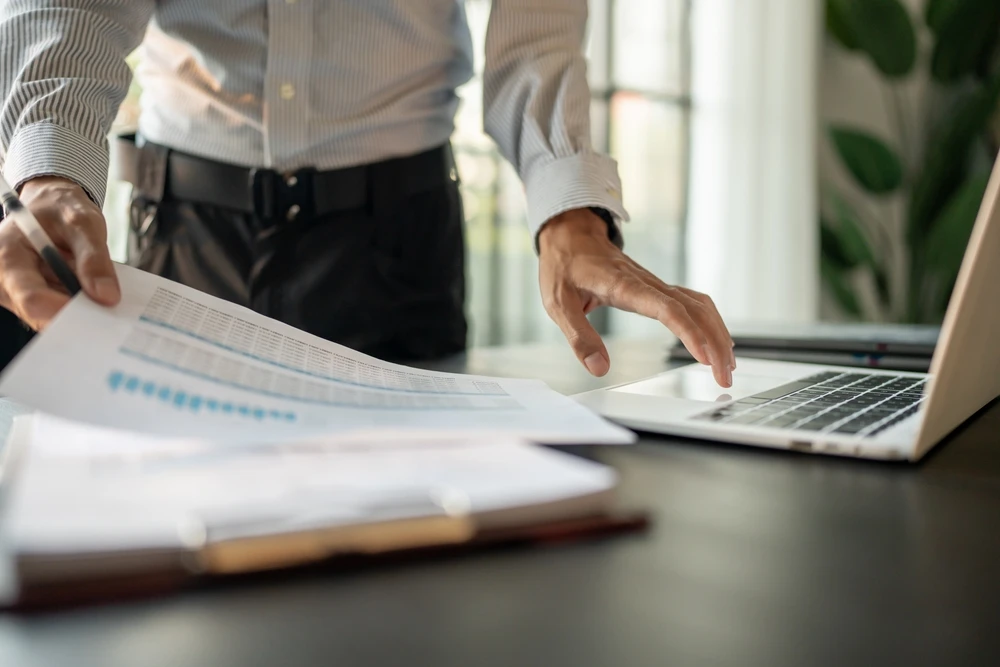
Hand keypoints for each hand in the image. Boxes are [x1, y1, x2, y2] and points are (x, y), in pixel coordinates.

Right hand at [0, 176, 119, 329]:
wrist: (52, 206)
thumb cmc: (60, 209)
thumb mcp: (82, 222)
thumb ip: (94, 257)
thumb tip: (106, 295)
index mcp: (7, 255)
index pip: (30, 296)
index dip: (63, 310)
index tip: (96, 311)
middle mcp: (6, 280)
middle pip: (40, 314)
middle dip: (76, 315)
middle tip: (109, 311)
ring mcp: (19, 293)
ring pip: (52, 317)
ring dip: (80, 311)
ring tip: (103, 296)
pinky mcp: (36, 300)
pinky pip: (60, 312)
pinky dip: (81, 307)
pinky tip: (96, 297)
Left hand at [538, 208, 735, 386]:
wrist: (570, 237)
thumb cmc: (563, 268)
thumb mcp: (558, 304)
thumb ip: (579, 337)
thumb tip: (599, 368)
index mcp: (623, 286)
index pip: (667, 310)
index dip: (689, 333)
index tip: (704, 357)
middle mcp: (647, 283)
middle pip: (693, 310)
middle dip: (714, 343)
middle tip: (724, 376)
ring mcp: (655, 284)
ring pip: (699, 305)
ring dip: (718, 333)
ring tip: (727, 365)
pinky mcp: (657, 288)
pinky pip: (692, 302)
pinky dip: (710, 321)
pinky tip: (717, 340)